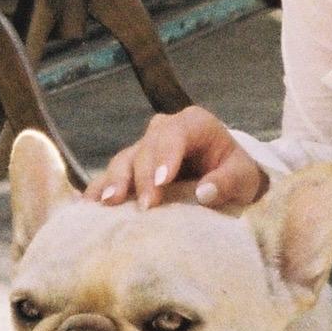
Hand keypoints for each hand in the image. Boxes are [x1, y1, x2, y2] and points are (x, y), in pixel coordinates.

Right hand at [93, 106, 266, 213]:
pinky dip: (100, 189)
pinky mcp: (132, 166)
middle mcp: (165, 130)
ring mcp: (145, 147)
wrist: (227, 177)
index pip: (176, 134)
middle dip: (143, 177)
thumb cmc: (236, 173)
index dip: (166, 156)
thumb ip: (228, 181)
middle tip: (146, 206)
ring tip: (108, 204)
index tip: (162, 182)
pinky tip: (87, 205)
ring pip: (125, 159)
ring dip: (116, 181)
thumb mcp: (243, 177)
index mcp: (195, 123)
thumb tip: (205, 192)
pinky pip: (112, 175)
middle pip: (147, 149)